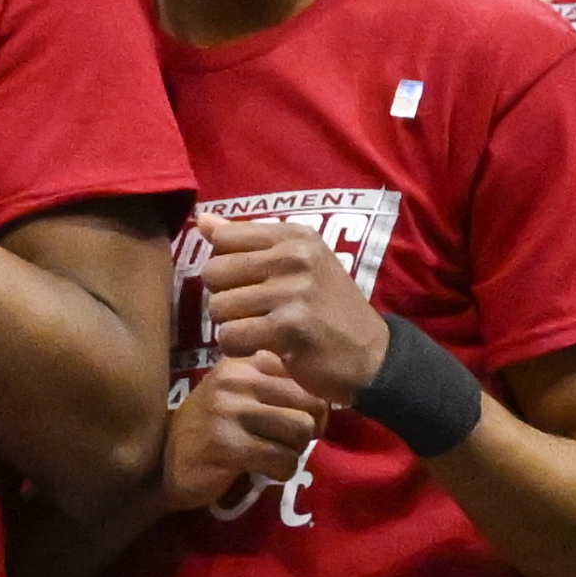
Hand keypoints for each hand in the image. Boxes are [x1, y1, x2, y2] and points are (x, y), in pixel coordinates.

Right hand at [163, 351, 327, 511]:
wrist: (163, 463)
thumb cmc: (209, 428)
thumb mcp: (238, 394)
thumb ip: (274, 386)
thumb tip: (324, 401)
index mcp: (242, 362)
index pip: (304, 375)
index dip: (312, 404)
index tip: (293, 418)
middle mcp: (235, 379)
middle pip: (311, 403)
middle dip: (309, 430)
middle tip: (289, 442)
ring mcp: (228, 411)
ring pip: (300, 431)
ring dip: (294, 451)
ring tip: (272, 454)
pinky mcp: (226, 445)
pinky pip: (282, 460)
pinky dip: (281, 471)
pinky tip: (261, 470)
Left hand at [197, 213, 391, 406]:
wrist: (373, 356)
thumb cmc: (326, 308)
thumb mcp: (297, 264)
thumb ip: (247, 241)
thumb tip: (202, 220)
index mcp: (295, 236)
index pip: (223, 238)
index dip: (226, 266)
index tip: (249, 284)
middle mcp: (295, 256)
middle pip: (214, 272)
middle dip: (225, 298)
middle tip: (253, 313)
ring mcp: (294, 291)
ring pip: (218, 306)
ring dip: (231, 326)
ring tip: (260, 330)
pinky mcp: (290, 326)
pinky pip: (230, 335)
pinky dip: (237, 348)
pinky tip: (261, 347)